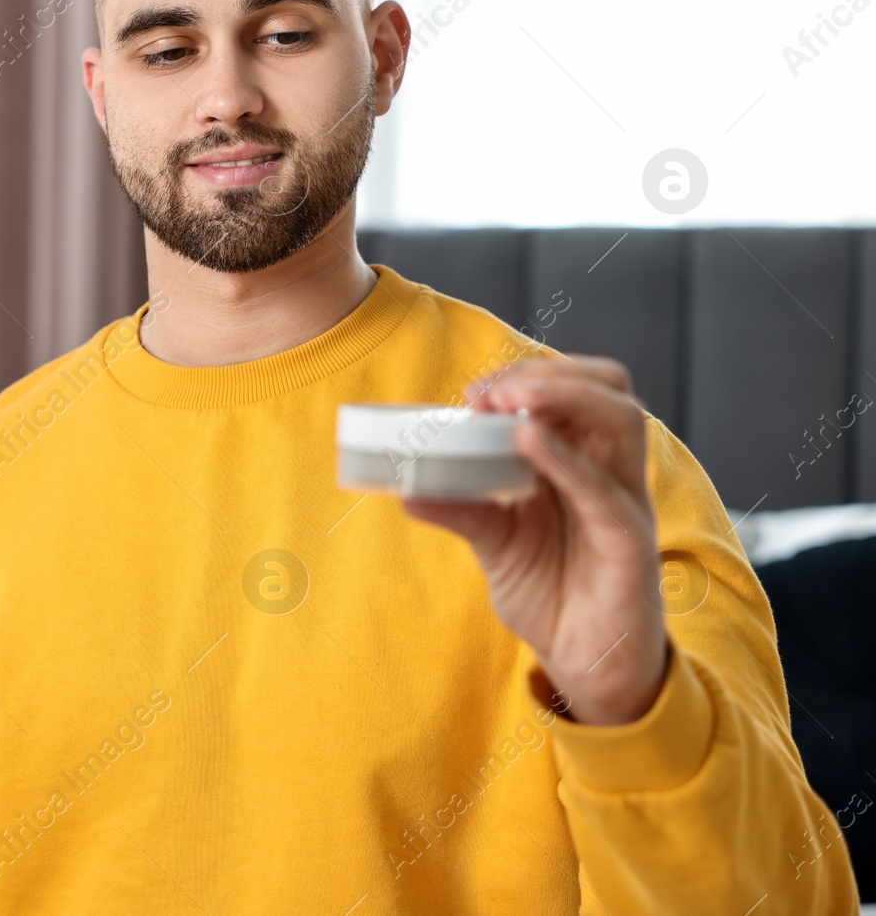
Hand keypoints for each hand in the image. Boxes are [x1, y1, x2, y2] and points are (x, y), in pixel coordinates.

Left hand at [399, 355, 668, 725]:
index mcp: (580, 461)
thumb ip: (460, 509)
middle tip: (491, 390)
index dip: (525, 378)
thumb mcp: (494, 543)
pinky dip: (565, 458)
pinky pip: (604, 489)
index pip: (571, 391)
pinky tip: (527, 441)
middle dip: (549, 374)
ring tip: (512, 398)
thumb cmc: (552, 595)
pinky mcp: (630, 541)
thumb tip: (407, 489)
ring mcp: (625, 501)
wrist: (586, 663)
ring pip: (622, 418)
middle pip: (607, 388)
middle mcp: (609, 471)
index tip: (472, 393)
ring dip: (565, 395)